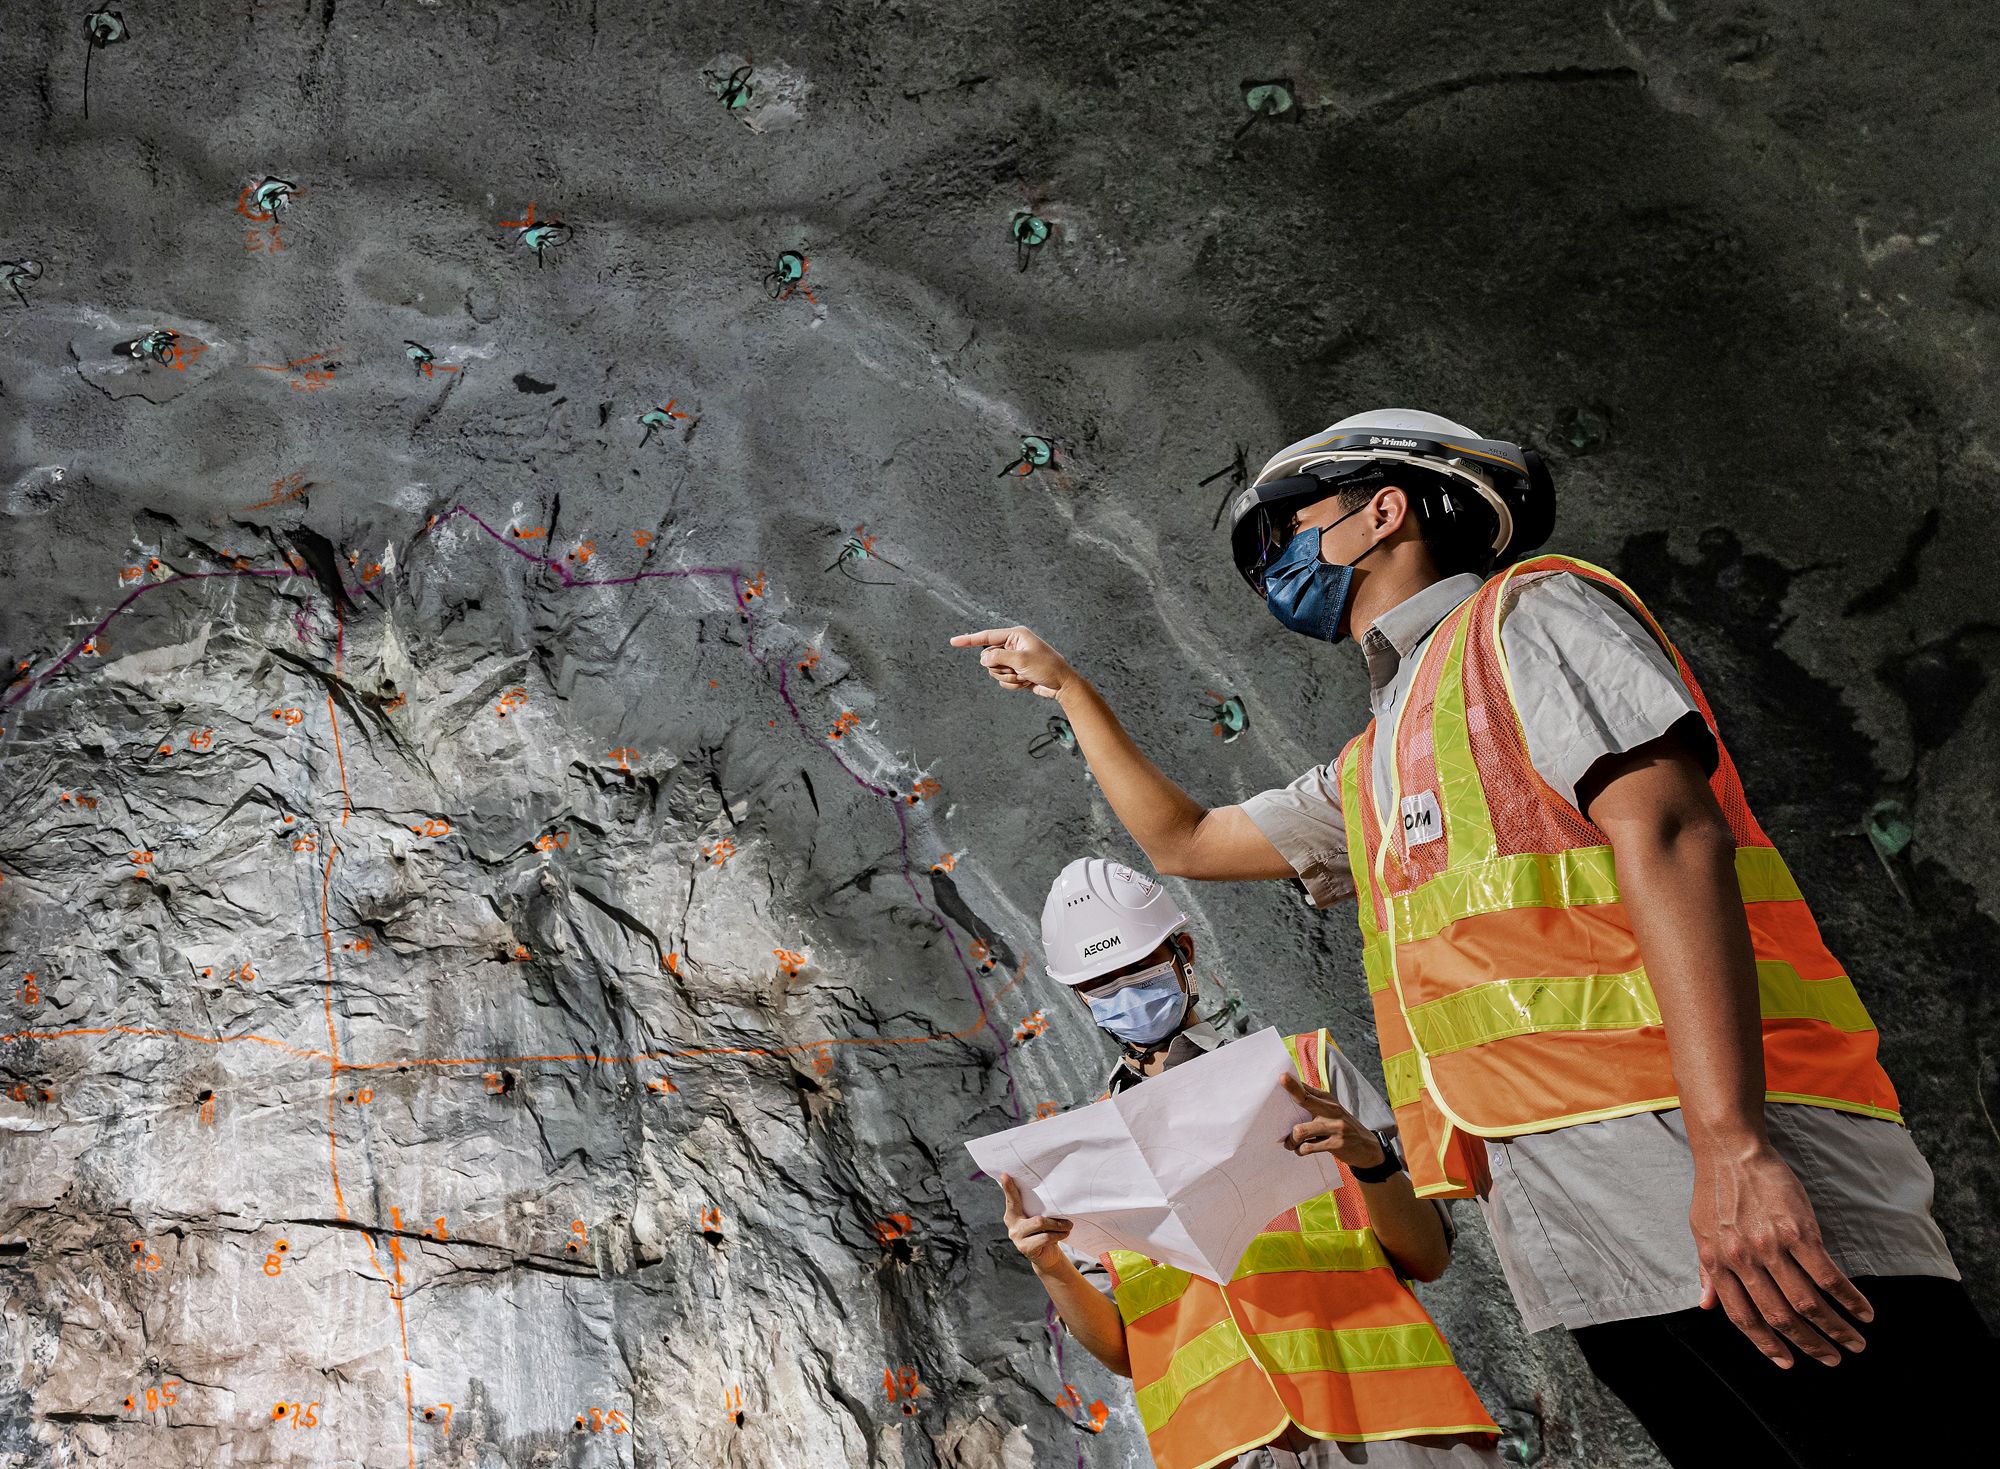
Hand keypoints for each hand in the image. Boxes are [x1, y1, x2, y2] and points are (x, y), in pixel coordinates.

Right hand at [947, 625, 1074, 699]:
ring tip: (1025, 677)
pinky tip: (1026, 682)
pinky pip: (1002, 680)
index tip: (953, 641)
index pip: (987, 636)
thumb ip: (998, 657)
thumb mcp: (1021, 660)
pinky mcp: (1015, 672)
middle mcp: (1013, 646)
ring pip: (994, 671)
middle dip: (1000, 668)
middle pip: (989, 658)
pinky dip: (1013, 684)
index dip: (969, 640)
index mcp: (1016, 635)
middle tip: (1017, 670)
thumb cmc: (1047, 668)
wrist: (1062, 685)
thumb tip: (982, 659)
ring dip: (1008, 678)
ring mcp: (1014, 660)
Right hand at [998, 1172, 1074, 1271]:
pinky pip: (1045, 1237)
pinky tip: (1064, 1234)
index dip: (1008, 1187)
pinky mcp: (1025, 1248)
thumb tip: (1054, 1193)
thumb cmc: (1045, 1232)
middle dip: (1041, 1204)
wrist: (1047, 1256)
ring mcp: (1016, 1236)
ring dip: (1058, 1224)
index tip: (1005, 1174)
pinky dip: (1058, 1234)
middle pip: (1022, 1206)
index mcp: (1012, 1212)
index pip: (1011, 1198)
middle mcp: (1011, 1223)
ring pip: (1039, 1222)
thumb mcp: (1041, 1217)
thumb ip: (1039, 1208)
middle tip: (1061, 1208)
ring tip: (1068, 1225)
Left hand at [1279, 1073, 1387, 1169]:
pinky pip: (1308, 1147)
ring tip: (1290, 1144)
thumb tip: (1294, 1089)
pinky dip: (1300, 1150)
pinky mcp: (1336, 1144)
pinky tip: (1302, 1150)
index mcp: (1328, 1100)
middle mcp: (1331, 1110)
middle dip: (1292, 1091)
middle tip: (1280, 1086)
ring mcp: (1334, 1127)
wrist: (1368, 1147)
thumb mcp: (1332, 1110)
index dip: (1293, 1084)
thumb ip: (1314, 1101)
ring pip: (1301, 1130)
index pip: (1307, 1090)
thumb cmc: (1342, 1126)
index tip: (1281, 1077)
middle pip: (1305, 1099)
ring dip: (1291, 1140)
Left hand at [1692, 1142, 1872, 1367]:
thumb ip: (1707, 1271)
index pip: (1743, 1317)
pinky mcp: (1799, 1232)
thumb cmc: (1716, 1190)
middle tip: (1832, 1360)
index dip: (1766, 1345)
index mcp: (1718, 1264)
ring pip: (1807, 1303)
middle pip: (1779, 1317)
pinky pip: (1828, 1276)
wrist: (1730, 1150)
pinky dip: (1848, 1298)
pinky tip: (1863, 1312)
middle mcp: (1743, 1261)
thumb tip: (1705, 1304)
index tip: (1786, 1362)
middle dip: (1809, 1345)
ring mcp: (1771, 1247)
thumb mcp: (1701, 1232)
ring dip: (1835, 1328)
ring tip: (1855, 1343)